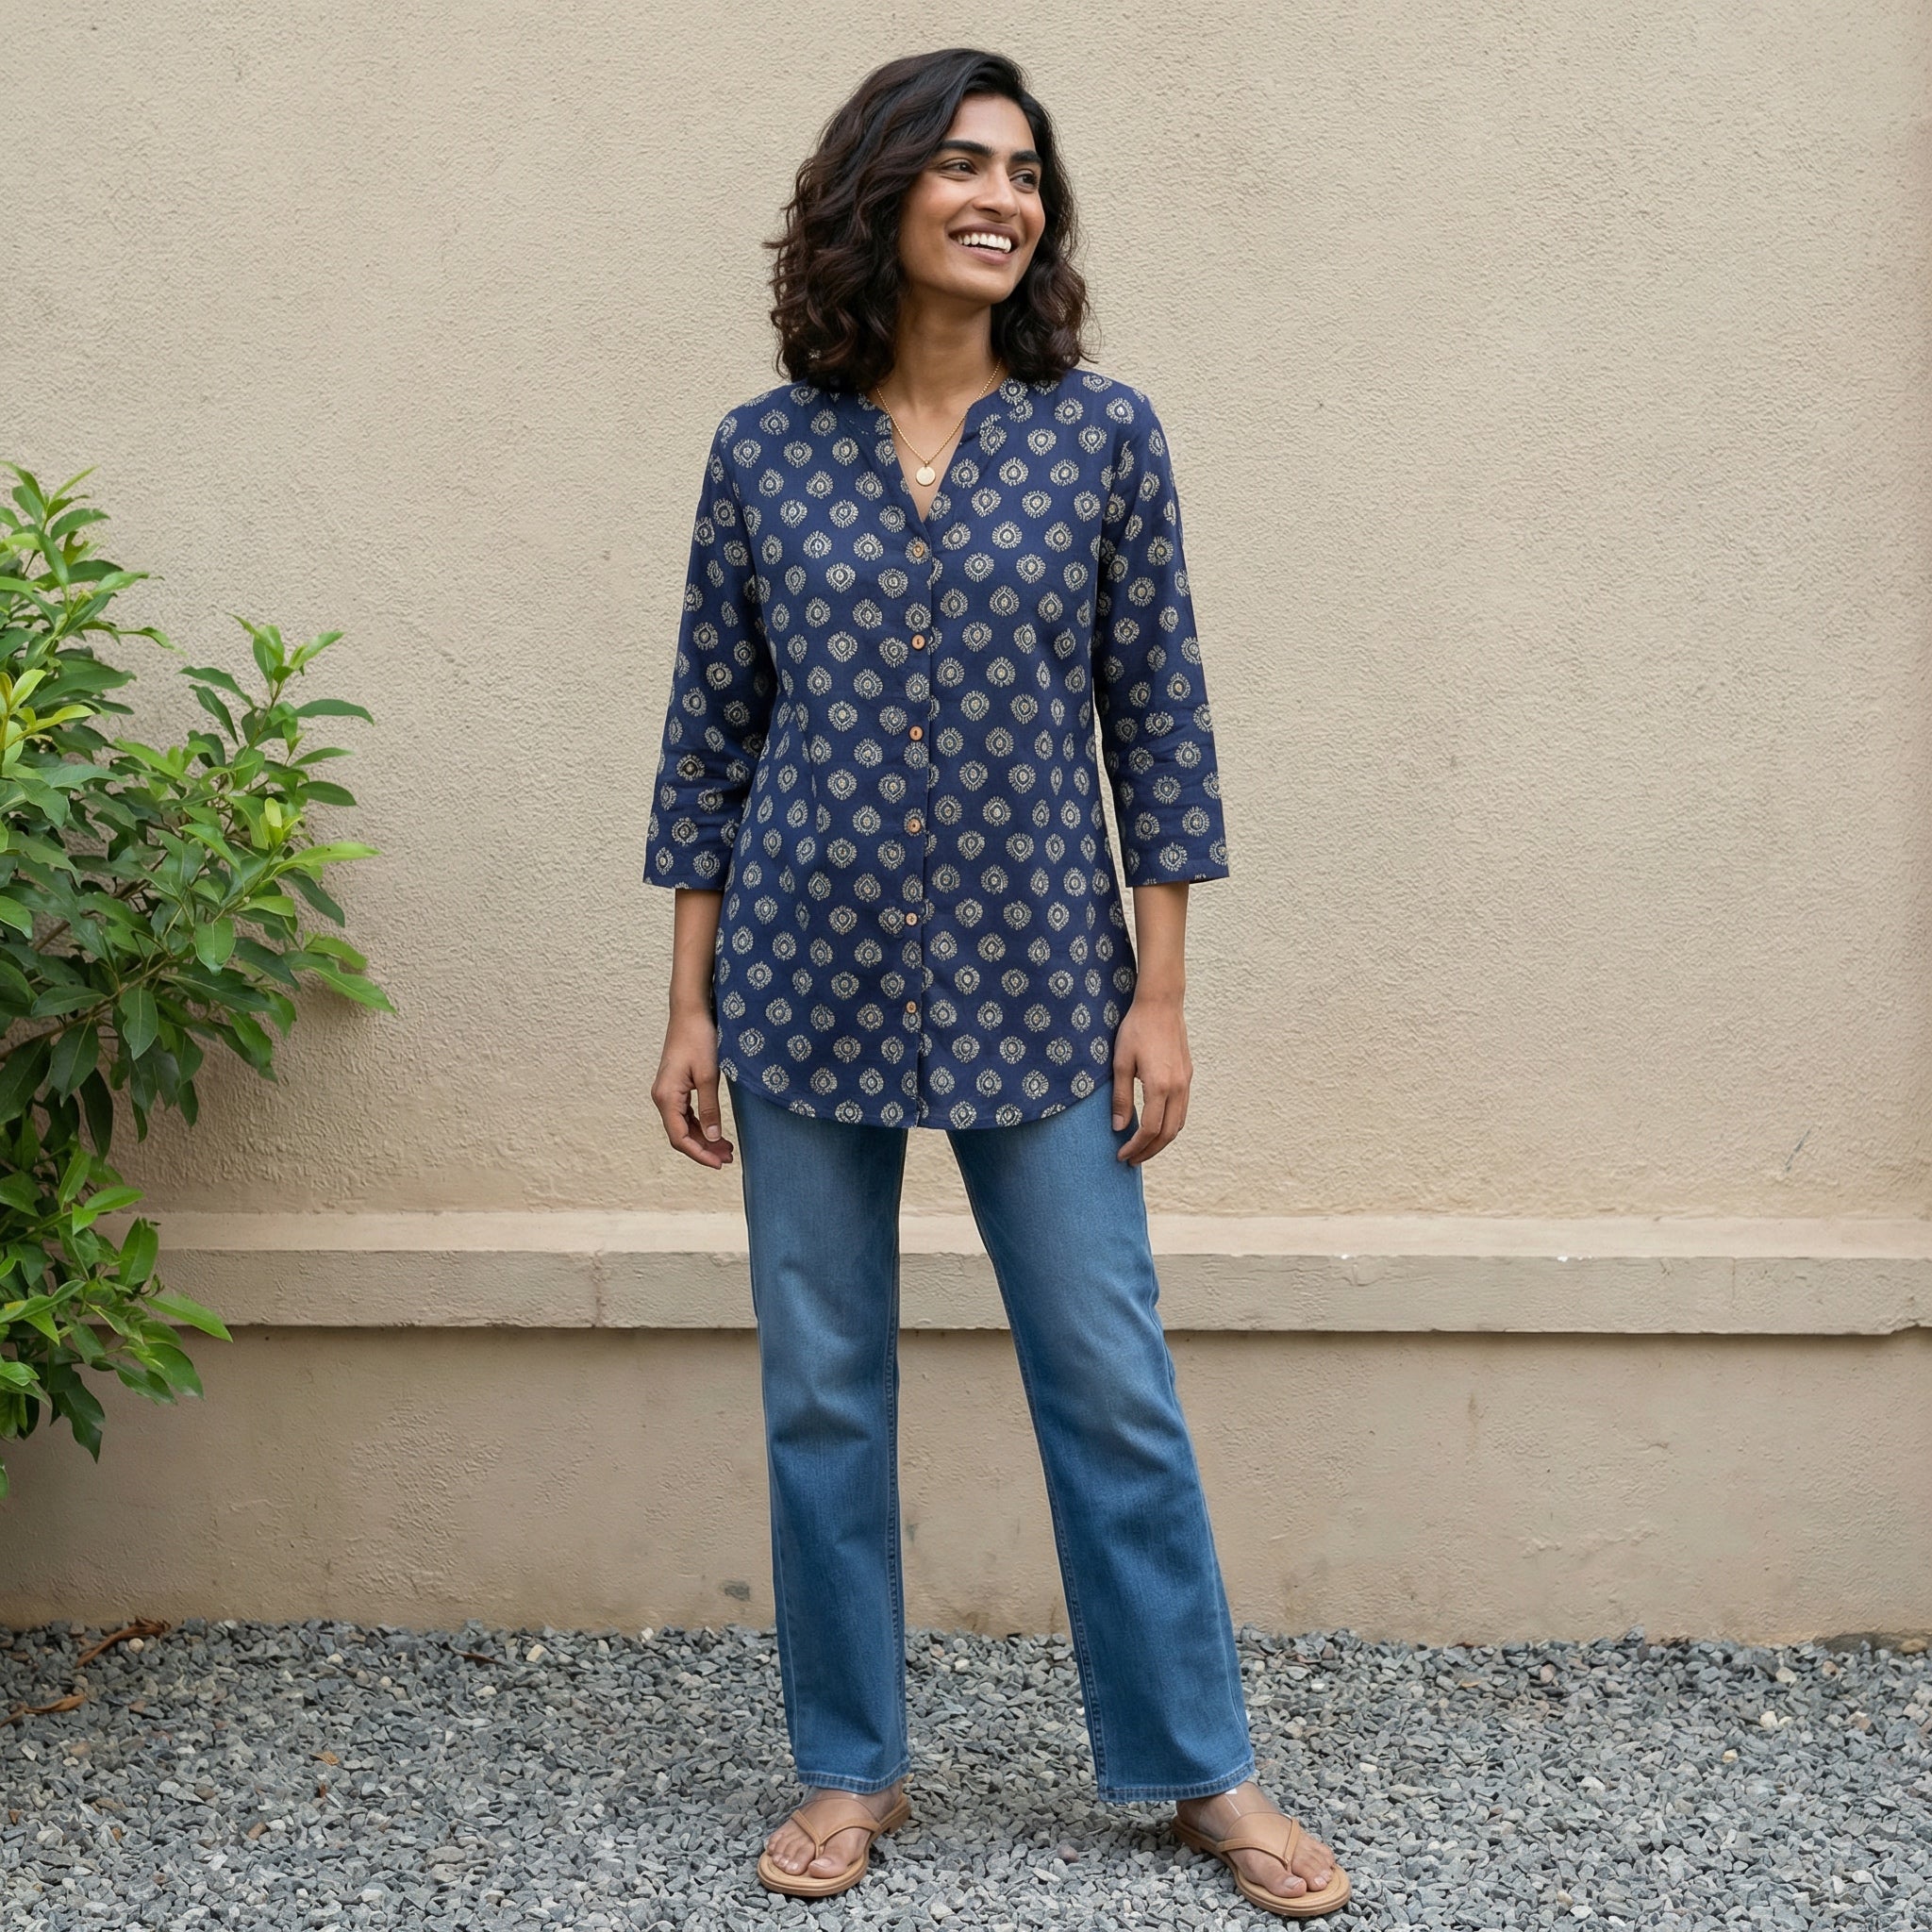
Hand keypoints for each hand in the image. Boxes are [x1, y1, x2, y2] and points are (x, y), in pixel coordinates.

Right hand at [652, 1007, 734, 1167]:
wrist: (690, 1013)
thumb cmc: (698, 1039)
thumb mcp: (708, 1075)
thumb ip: (709, 1108)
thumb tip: (713, 1136)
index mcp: (666, 1097)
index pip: (680, 1138)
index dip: (699, 1154)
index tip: (719, 1164)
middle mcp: (662, 1098)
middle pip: (681, 1135)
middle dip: (704, 1148)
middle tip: (729, 1158)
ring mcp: (667, 1093)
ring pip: (684, 1126)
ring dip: (704, 1138)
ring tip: (727, 1148)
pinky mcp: (675, 1088)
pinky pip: (685, 1114)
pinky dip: (701, 1125)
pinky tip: (717, 1131)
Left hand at [1110, 990, 1191, 1163]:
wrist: (1161, 1004)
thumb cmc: (1136, 1030)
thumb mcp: (1120, 1063)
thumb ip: (1120, 1097)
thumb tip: (1118, 1127)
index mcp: (1160, 1086)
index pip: (1149, 1129)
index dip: (1135, 1146)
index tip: (1121, 1155)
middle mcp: (1178, 1088)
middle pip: (1168, 1133)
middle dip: (1150, 1151)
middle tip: (1131, 1159)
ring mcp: (1186, 1082)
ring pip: (1179, 1124)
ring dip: (1162, 1141)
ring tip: (1143, 1147)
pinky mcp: (1187, 1076)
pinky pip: (1182, 1110)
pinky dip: (1170, 1125)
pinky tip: (1156, 1125)